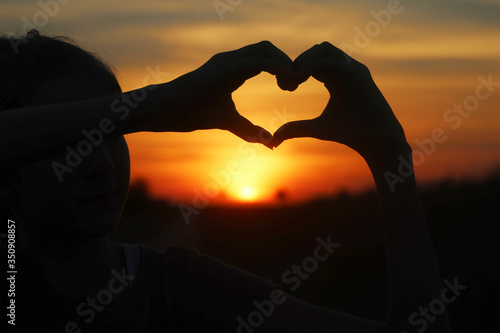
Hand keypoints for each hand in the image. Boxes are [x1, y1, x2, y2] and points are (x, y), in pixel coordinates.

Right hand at [155, 41, 297, 147]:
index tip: (291, 88)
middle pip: (269, 49)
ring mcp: (228, 60)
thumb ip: (249, 130)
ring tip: (290, 85)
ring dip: (284, 63)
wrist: (170, 110)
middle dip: (287, 63)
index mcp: (235, 68)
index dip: (283, 69)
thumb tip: (269, 142)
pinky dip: (276, 67)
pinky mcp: (225, 66)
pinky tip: (284, 82)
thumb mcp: (229, 122)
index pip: (266, 58)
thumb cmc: (194, 113)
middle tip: (294, 86)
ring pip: (266, 49)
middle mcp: (233, 60)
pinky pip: (258, 61)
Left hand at [272, 42, 407, 158]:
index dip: (294, 68)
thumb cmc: (350, 134)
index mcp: (335, 78)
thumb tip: (274, 140)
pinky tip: (301, 79)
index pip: (312, 60)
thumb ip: (296, 129)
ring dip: (304, 60)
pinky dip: (314, 65)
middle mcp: (344, 70)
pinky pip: (332, 61)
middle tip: (286, 82)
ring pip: (324, 49)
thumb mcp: (317, 129)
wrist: (376, 141)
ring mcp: (353, 69)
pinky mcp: (359, 74)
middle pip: (316, 50)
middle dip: (297, 61)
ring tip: (294, 79)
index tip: (284, 86)